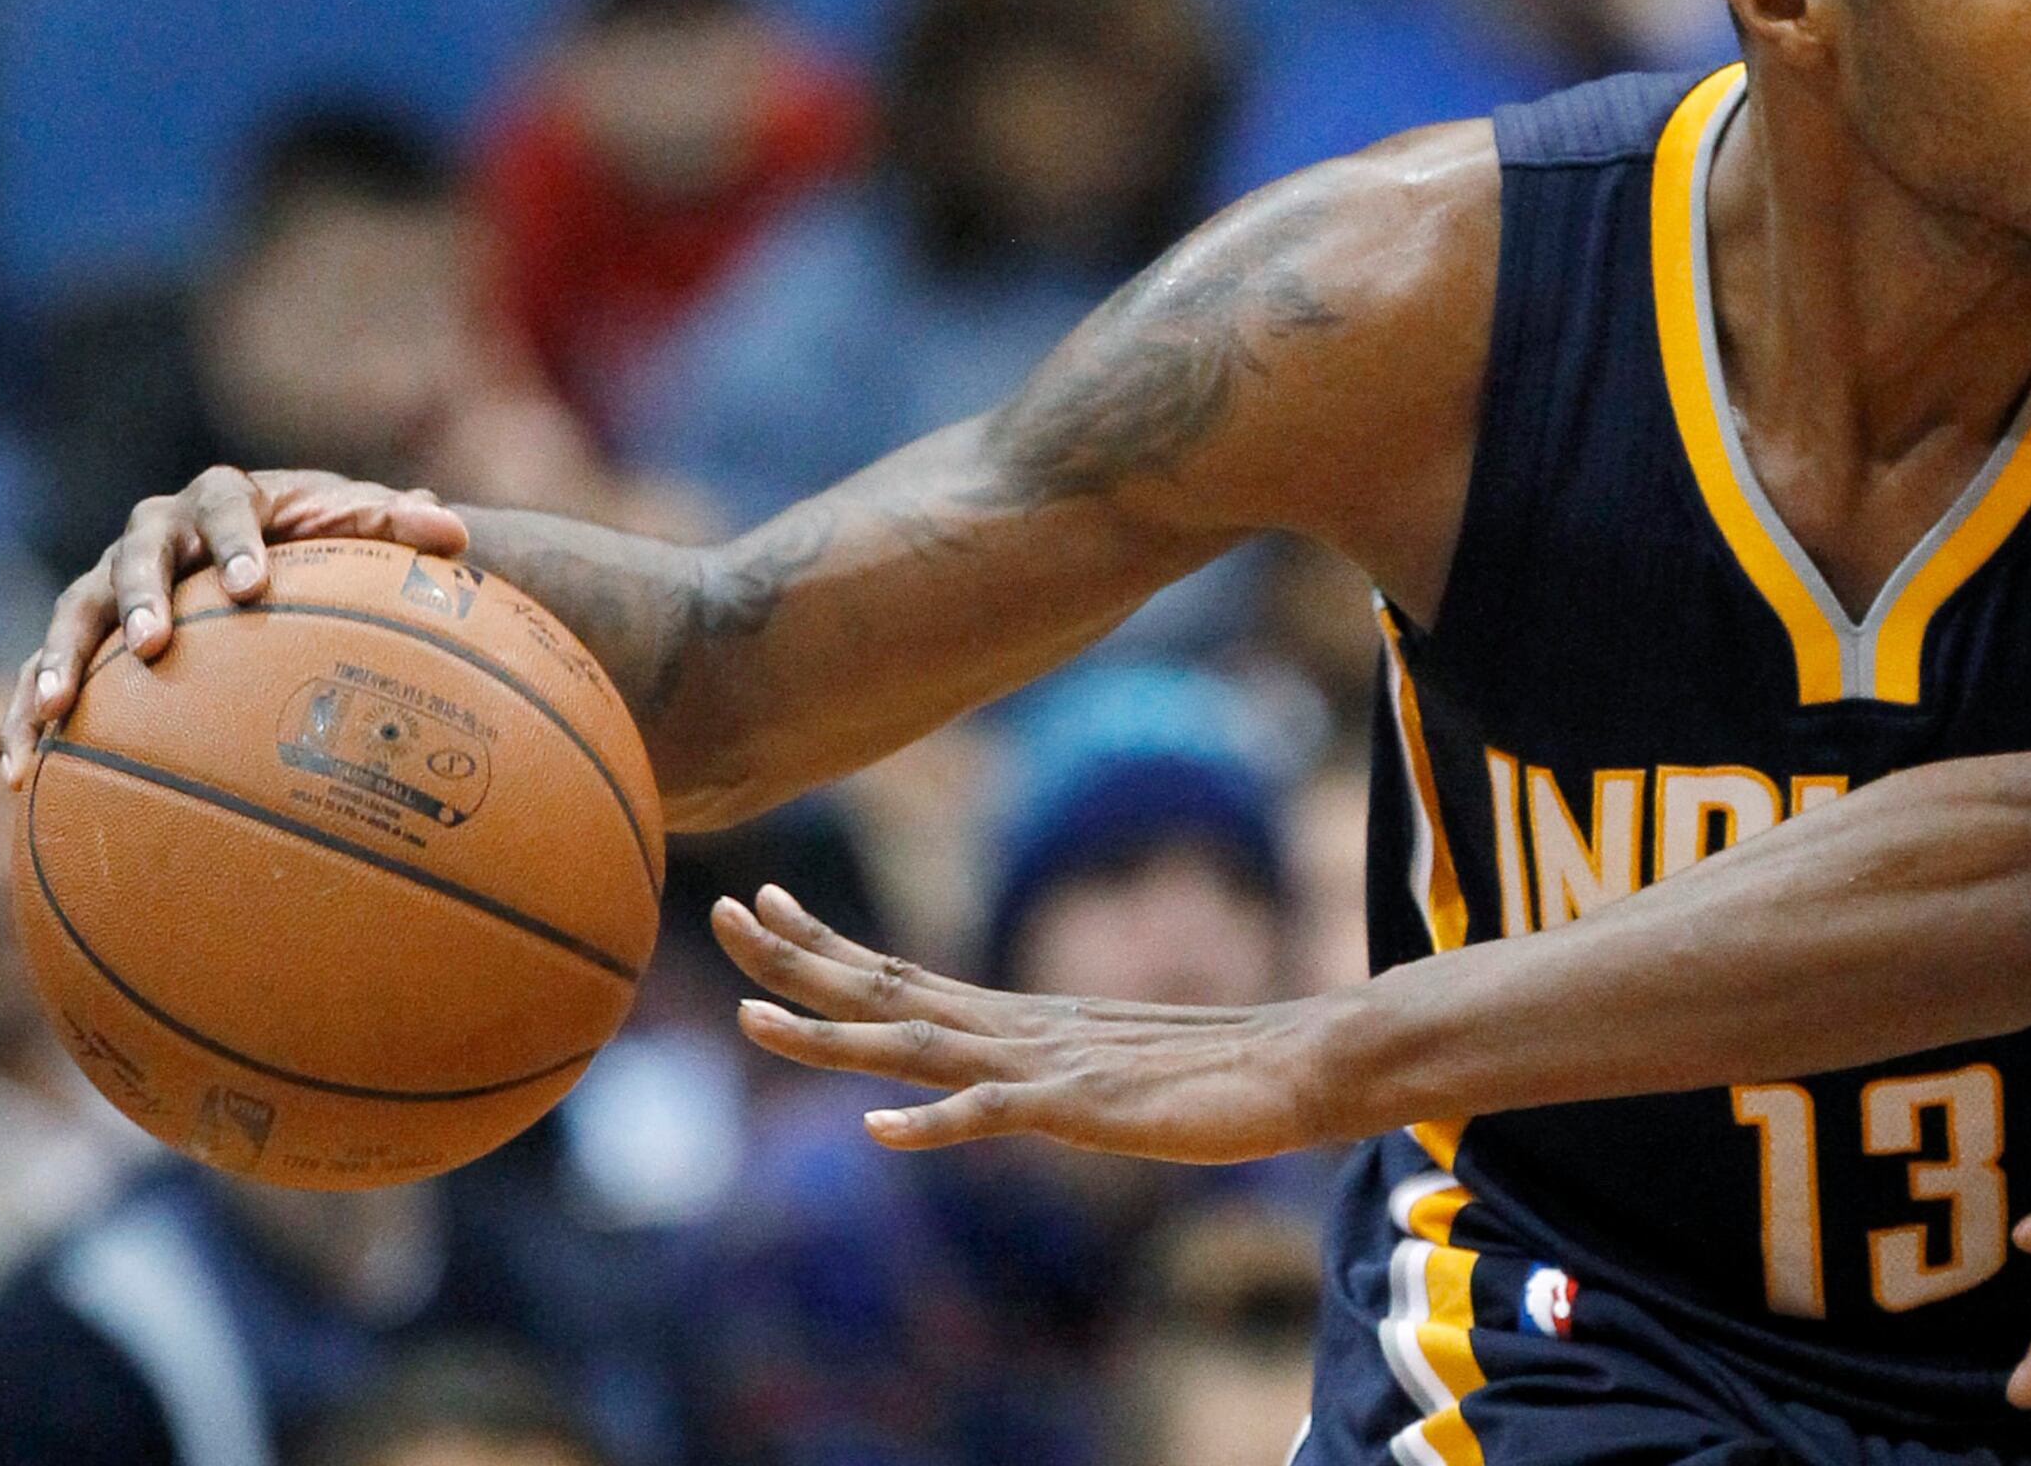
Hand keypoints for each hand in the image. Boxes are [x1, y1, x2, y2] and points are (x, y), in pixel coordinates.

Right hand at [3, 467, 470, 785]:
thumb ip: (398, 528)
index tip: (254, 585)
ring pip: (72, 613)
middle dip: (140, 597)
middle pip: (134, 556)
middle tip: (152, 645)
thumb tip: (452, 532)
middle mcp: (154, 532)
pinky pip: (38, 673)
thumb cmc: (319, 541)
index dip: (234, 542)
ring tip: (56, 710)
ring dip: (57, 659)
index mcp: (222, 498)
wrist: (268, 559)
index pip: (224, 507)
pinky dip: (23, 716)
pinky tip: (19, 770)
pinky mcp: (82, 635)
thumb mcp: (360, 527)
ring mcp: (109, 582)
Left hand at [714, 885, 1317, 1161]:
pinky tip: (880, 1128)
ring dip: (833, 1036)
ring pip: (919, 1046)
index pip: (903, 971)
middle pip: (890, 988)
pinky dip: (934, 1122)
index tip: (762, 902)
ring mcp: (1049, 1064)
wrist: (1307, 1063)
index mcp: (1020, 1018)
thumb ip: (1051, 1069)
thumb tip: (1005, 1079)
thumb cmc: (1218, 1071)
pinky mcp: (1086, 1109)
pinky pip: (997, 1115)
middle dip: (799, 959)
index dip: (826, 943)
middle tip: (723, 914)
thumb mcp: (1110, 1069)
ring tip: (754, 1020)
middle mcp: (1020, 1028)